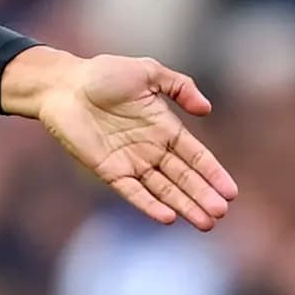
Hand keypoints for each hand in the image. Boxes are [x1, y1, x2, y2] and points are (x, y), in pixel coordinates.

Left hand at [2, 47, 238, 230]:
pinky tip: (167, 217)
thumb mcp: (147, 72)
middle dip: (203, 195)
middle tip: (220, 213)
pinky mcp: (108, 170)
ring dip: (184, 205)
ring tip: (205, 222)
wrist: (63, 84)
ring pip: (163, 189)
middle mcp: (151, 149)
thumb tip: (207, 109)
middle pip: (183, 178)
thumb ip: (180, 86)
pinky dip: (149, 205)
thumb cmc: (103, 74)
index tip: (231, 192)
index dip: (213, 173)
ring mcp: (130, 162)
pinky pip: (132, 191)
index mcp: (164, 128)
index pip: (196, 156)